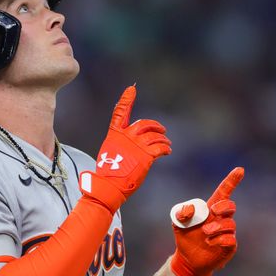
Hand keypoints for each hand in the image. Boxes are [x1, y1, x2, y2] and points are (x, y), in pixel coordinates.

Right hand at [79, 86, 171, 212]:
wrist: (109, 185)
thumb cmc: (108, 174)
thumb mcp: (110, 154)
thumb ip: (121, 146)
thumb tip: (131, 147)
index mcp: (115, 135)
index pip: (120, 112)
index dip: (126, 100)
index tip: (131, 89)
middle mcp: (126, 137)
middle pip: (144, 124)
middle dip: (155, 126)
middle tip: (161, 130)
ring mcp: (136, 145)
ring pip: (155, 136)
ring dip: (163, 138)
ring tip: (167, 143)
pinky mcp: (146, 156)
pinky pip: (160, 148)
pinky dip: (165, 148)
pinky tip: (167, 151)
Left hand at [169, 167, 243, 275]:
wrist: (188, 259)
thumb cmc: (185, 236)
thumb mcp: (177, 222)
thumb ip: (181, 213)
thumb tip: (191, 210)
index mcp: (210, 209)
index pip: (224, 192)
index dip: (232, 181)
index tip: (240, 170)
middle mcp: (221, 219)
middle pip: (230, 205)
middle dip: (223, 206)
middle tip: (212, 212)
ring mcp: (227, 232)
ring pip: (230, 224)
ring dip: (217, 227)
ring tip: (205, 233)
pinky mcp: (229, 246)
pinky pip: (231, 240)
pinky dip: (220, 240)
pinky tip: (210, 243)